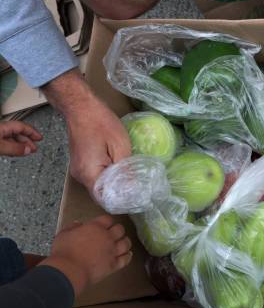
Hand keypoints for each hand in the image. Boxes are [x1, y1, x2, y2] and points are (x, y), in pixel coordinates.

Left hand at [0, 121, 41, 156]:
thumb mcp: (1, 146)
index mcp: (3, 127)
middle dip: (28, 140)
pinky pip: (5, 142)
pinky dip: (12, 147)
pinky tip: (13, 152)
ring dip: (20, 144)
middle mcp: (0, 129)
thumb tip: (28, 150)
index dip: (33, 132)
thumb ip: (15, 148)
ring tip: (26, 151)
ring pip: (11, 138)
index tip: (40, 138)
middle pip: (17, 132)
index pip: (22, 126)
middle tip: (35, 147)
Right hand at [39, 215, 131, 296]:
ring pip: (126, 243)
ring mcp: (112, 251)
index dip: (108, 221)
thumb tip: (78, 223)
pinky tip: (128, 254)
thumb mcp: (63, 234)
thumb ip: (72, 227)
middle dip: (118, 230)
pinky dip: (128, 256)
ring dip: (125, 242)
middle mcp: (107, 237)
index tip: (106, 224)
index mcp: (95, 227)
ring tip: (123, 243)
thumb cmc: (63, 251)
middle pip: (120, 229)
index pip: (108, 219)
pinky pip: (126, 259)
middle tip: (115, 234)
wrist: (69, 271)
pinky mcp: (114, 264)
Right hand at [42, 69, 130, 191]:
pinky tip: (121, 171)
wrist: (81, 107)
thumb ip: (126, 170)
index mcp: (89, 173)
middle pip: (102, 194)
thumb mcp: (121, 146)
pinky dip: (108, 177)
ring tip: (133, 180)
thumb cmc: (101, 123)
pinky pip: (96, 176)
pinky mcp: (80, 164)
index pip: (105, 199)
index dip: (122, 200)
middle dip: (120, 193)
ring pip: (99, 186)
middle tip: (140, 189)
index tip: (138, 197)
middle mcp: (80, 176)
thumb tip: (134, 188)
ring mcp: (78, 170)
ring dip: (115, 184)